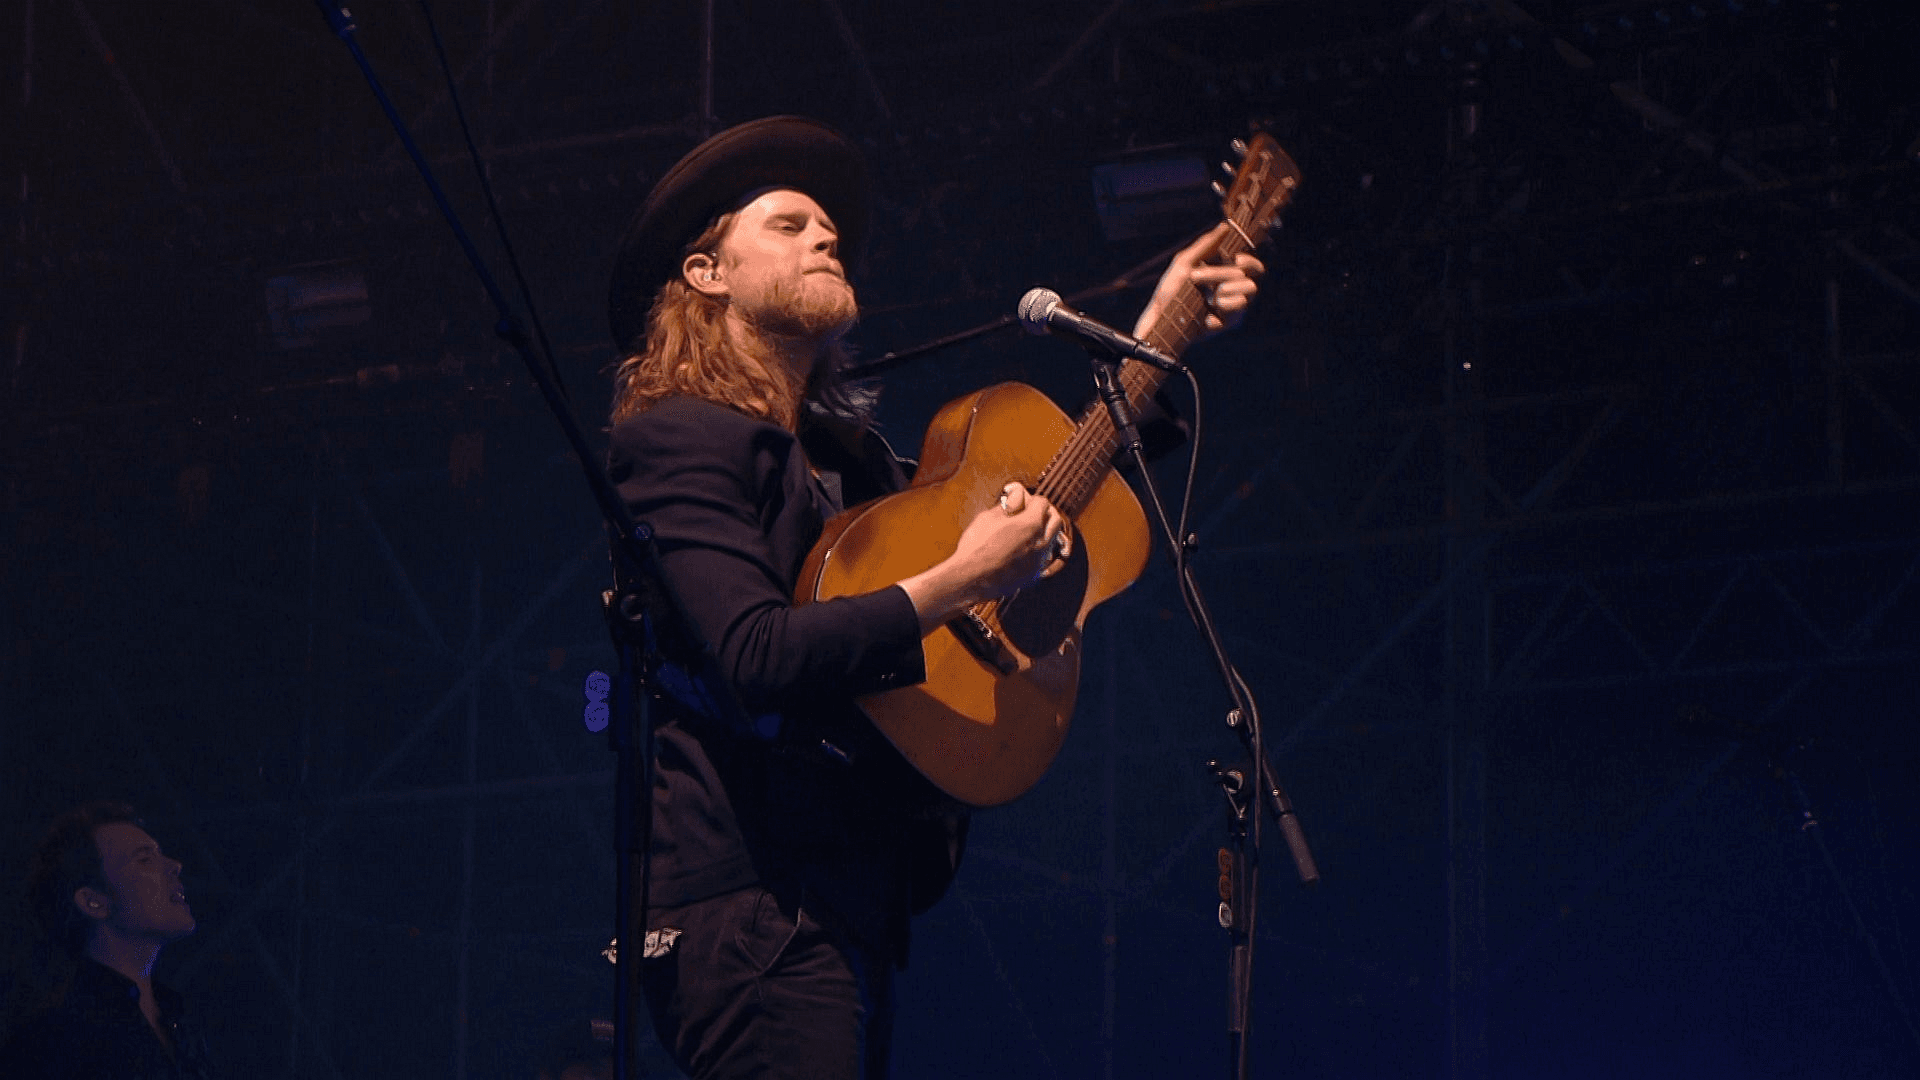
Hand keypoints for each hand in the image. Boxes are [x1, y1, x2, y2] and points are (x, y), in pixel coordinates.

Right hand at [956, 482, 1071, 597]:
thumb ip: (1007, 505)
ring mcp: (1038, 561)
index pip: (1043, 503)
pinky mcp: (1033, 575)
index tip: (1021, 503)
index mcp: (1031, 524)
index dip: (1031, 500)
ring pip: (1051, 540)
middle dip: (1044, 514)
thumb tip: (1016, 496)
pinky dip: (1036, 551)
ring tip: (1025, 533)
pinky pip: (1042, 558)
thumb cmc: (975, 546)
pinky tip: (1020, 551)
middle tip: (1029, 514)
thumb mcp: (988, 517)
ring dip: (1043, 533)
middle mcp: (1041, 542)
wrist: (969, 579)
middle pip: (1055, 520)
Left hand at [1133, 222, 1264, 339]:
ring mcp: (1234, 306)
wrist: (1160, 318)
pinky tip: (1206, 315)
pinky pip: (1237, 312)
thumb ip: (1206, 244)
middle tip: (1195, 277)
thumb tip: (1225, 225)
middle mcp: (1234, 288)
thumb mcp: (1184, 262)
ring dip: (1222, 291)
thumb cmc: (1170, 290)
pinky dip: (1221, 309)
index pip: (1253, 267)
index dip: (1251, 262)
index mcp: (1226, 272)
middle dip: (1220, 274)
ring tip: (1205, 298)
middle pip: (1249, 277)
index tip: (1238, 260)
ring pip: (1248, 293)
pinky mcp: (1230, 322)